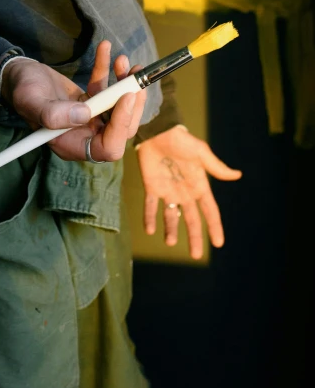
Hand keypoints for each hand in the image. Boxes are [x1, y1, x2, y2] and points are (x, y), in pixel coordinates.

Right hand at [1, 40, 145, 162]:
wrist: (17, 76)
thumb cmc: (21, 91)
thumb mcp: (32, 101)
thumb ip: (53, 114)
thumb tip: (85, 115)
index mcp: (72, 144)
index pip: (108, 147)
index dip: (122, 125)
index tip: (127, 95)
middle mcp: (84, 136)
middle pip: (121, 128)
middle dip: (131, 102)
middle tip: (134, 77)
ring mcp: (88, 120)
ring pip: (119, 108)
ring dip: (125, 84)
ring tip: (123, 60)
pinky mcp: (89, 103)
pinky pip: (106, 90)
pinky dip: (109, 71)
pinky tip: (105, 49)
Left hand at [135, 125, 241, 259]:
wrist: (158, 131)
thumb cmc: (181, 140)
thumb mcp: (201, 153)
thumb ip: (216, 167)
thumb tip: (238, 176)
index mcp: (199, 185)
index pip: (209, 211)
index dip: (214, 226)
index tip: (219, 243)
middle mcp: (184, 192)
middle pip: (191, 219)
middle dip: (194, 237)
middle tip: (196, 256)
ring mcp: (168, 191)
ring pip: (170, 216)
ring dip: (170, 230)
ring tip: (170, 242)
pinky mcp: (152, 187)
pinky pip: (150, 206)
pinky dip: (150, 218)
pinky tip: (149, 230)